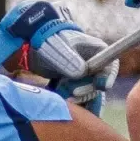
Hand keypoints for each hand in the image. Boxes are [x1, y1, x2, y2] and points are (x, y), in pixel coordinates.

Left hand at [0, 0, 114, 109]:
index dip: (108, 77)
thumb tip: (82, 72)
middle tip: (71, 93)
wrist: (29, 43)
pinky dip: (70, 101)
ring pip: (87, 93)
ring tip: (60, 94)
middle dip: (87, 91)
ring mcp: (83, 75)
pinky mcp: (73, 84)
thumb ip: (69, 60)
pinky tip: (60, 100)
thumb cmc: (46, 39)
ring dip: (77, 98)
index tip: (101, 86)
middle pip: (98, 84)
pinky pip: (77, 97)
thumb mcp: (57, 47)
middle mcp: (92, 64)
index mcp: (96, 50)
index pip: (110, 66)